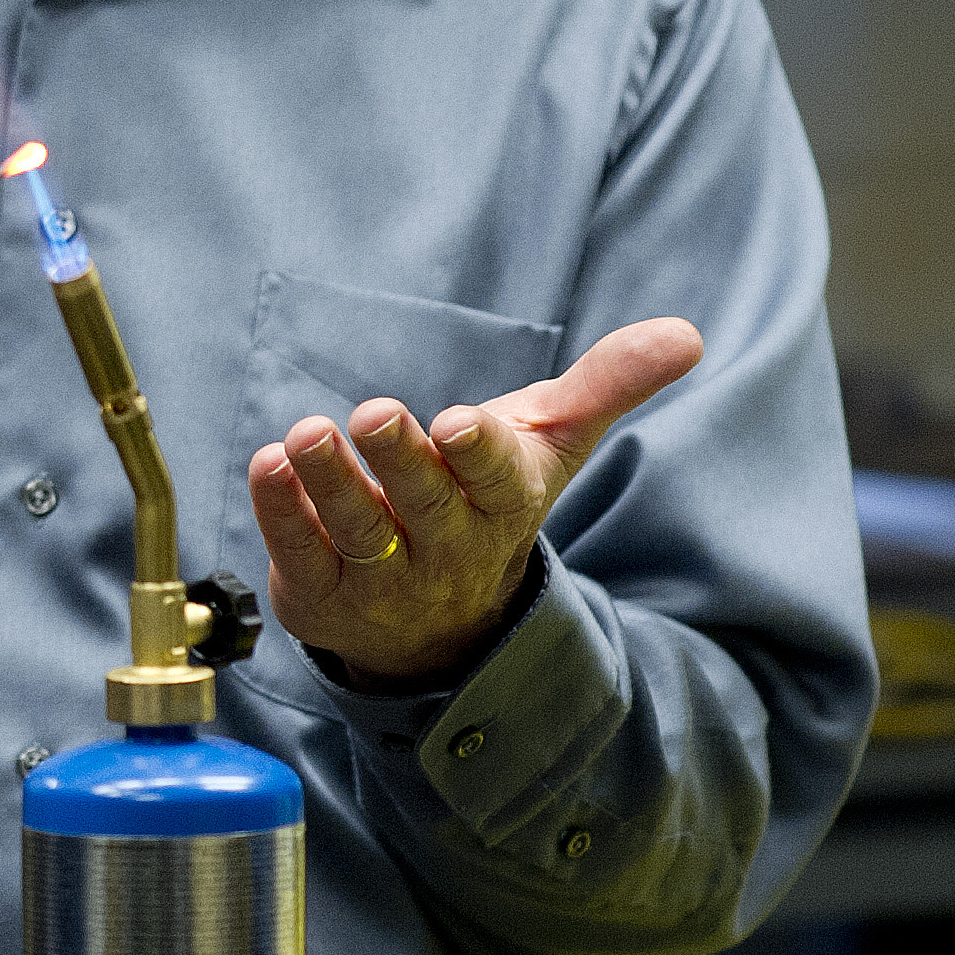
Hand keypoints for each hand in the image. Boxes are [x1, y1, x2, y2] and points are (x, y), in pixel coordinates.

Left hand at [251, 318, 704, 687]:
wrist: (438, 621)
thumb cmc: (488, 500)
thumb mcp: (550, 443)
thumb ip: (608, 384)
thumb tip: (688, 334)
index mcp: (502, 505)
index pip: (494, 479)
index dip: (477, 452)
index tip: (458, 421)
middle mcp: (445, 546)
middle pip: (422, 503)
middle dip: (400, 457)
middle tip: (374, 411)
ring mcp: (381, 576)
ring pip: (355, 530)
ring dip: (329, 480)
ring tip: (305, 434)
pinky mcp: (320, 591)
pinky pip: (297, 551)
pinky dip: (278, 510)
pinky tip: (267, 465)